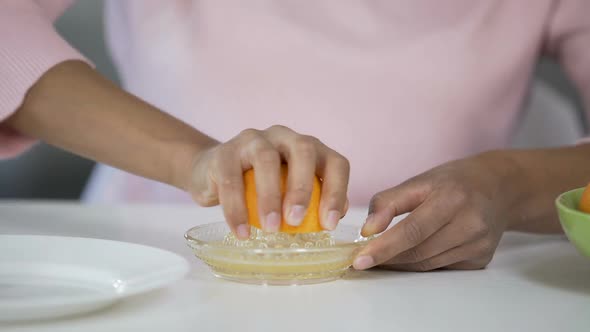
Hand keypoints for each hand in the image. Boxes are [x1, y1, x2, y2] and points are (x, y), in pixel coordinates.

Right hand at [188, 125, 349, 237]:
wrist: (211, 173)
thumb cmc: (259, 185)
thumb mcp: (289, 191)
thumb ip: (313, 199)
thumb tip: (334, 216)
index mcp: (308, 148)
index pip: (334, 162)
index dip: (337, 191)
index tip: (329, 223)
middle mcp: (284, 137)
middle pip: (303, 151)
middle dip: (302, 188)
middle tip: (297, 221)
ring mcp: (253, 141)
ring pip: (266, 160)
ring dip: (271, 197)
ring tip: (271, 228)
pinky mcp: (224, 153)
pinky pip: (232, 179)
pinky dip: (237, 209)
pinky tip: (242, 232)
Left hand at [353, 152, 515, 270]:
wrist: (500, 188)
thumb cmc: (453, 182)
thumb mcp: (419, 181)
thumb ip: (388, 202)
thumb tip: (367, 230)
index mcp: (452, 199)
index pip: (412, 231)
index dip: (384, 247)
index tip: (359, 259)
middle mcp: (470, 224)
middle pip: (418, 252)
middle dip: (386, 258)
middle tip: (361, 259)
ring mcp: (479, 245)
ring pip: (427, 264)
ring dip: (400, 264)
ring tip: (379, 257)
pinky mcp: (481, 259)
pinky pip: (440, 268)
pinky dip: (420, 264)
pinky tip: (407, 256)